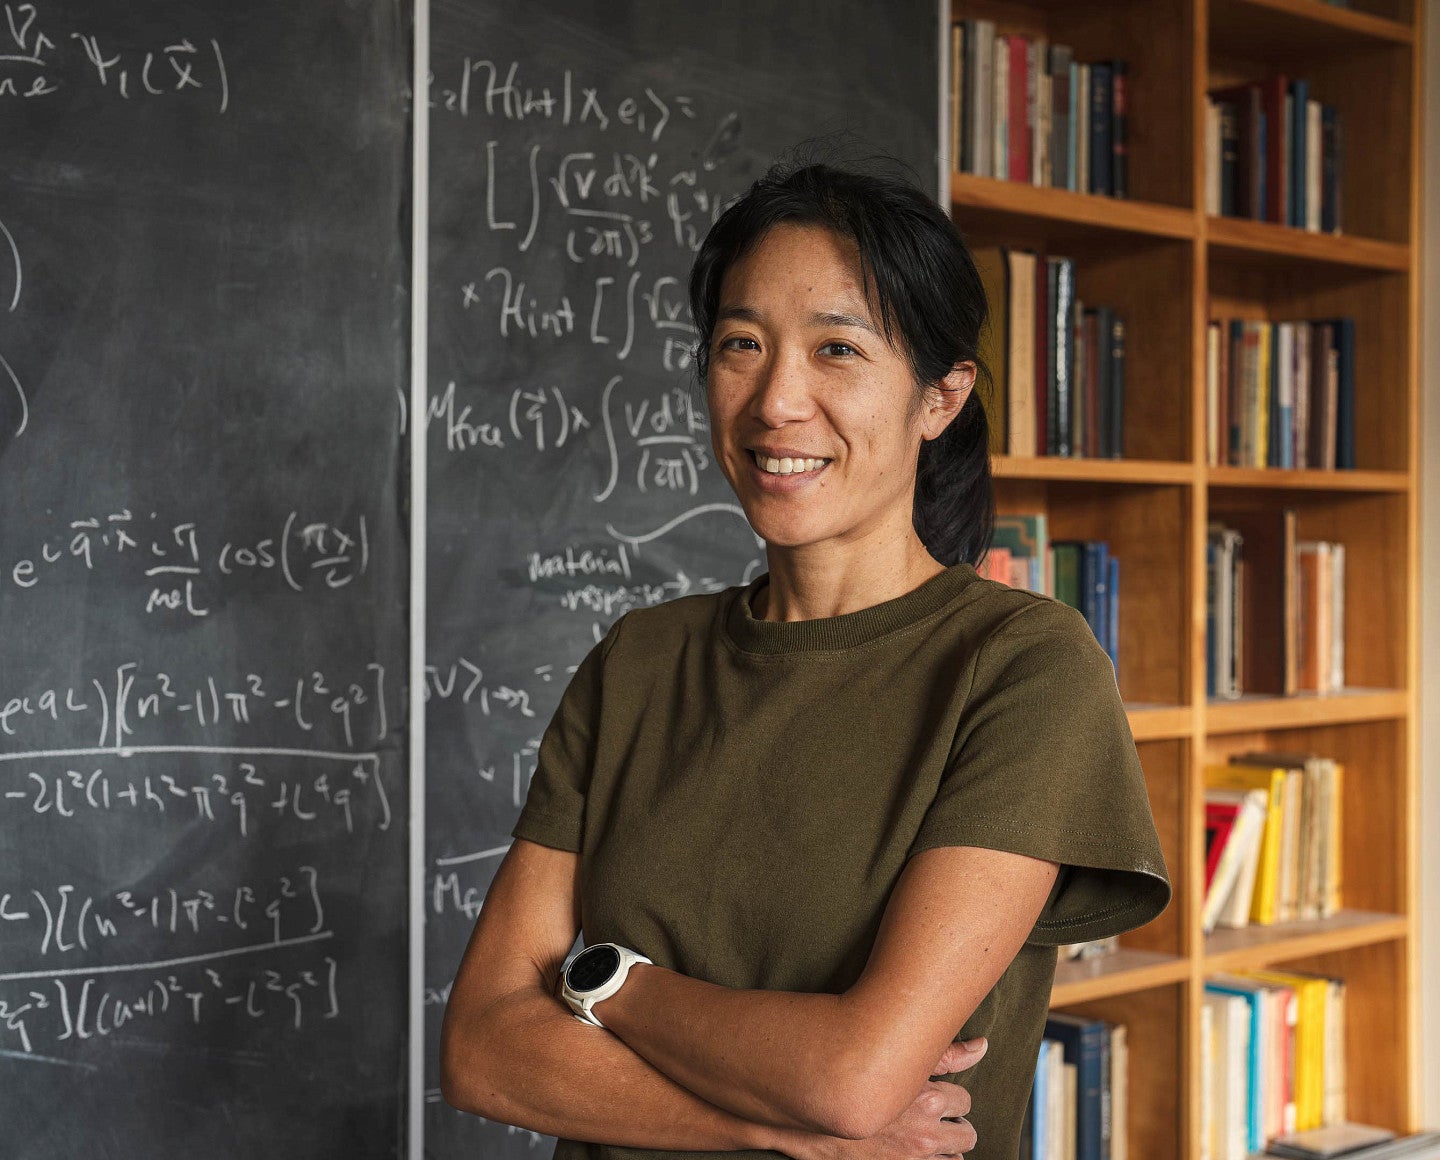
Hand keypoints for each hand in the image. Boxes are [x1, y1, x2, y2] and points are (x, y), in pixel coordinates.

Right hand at [774, 1038, 987, 1159]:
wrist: (810, 1116)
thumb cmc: (851, 1078)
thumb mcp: (897, 1059)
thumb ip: (945, 1053)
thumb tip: (982, 1045)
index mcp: (929, 1098)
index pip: (965, 1101)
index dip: (952, 1096)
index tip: (940, 1092)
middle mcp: (925, 1132)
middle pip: (966, 1134)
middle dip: (955, 1124)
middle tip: (937, 1116)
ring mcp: (912, 1157)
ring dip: (945, 1148)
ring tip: (927, 1135)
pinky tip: (918, 1151)